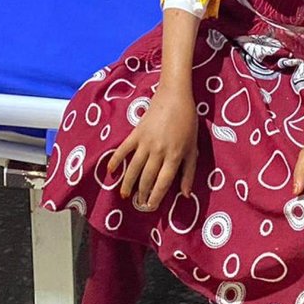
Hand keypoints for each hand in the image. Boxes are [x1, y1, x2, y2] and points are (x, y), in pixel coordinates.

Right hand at [109, 89, 198, 211]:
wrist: (174, 96)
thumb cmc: (187, 122)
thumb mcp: (192, 148)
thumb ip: (189, 172)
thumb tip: (186, 194)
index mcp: (174, 156)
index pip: (163, 182)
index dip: (156, 196)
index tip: (151, 207)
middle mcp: (158, 151)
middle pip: (147, 178)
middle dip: (142, 193)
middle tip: (139, 204)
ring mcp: (145, 142)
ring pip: (134, 168)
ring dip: (128, 183)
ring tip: (125, 195)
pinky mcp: (136, 133)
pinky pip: (123, 149)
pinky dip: (116, 160)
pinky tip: (110, 171)